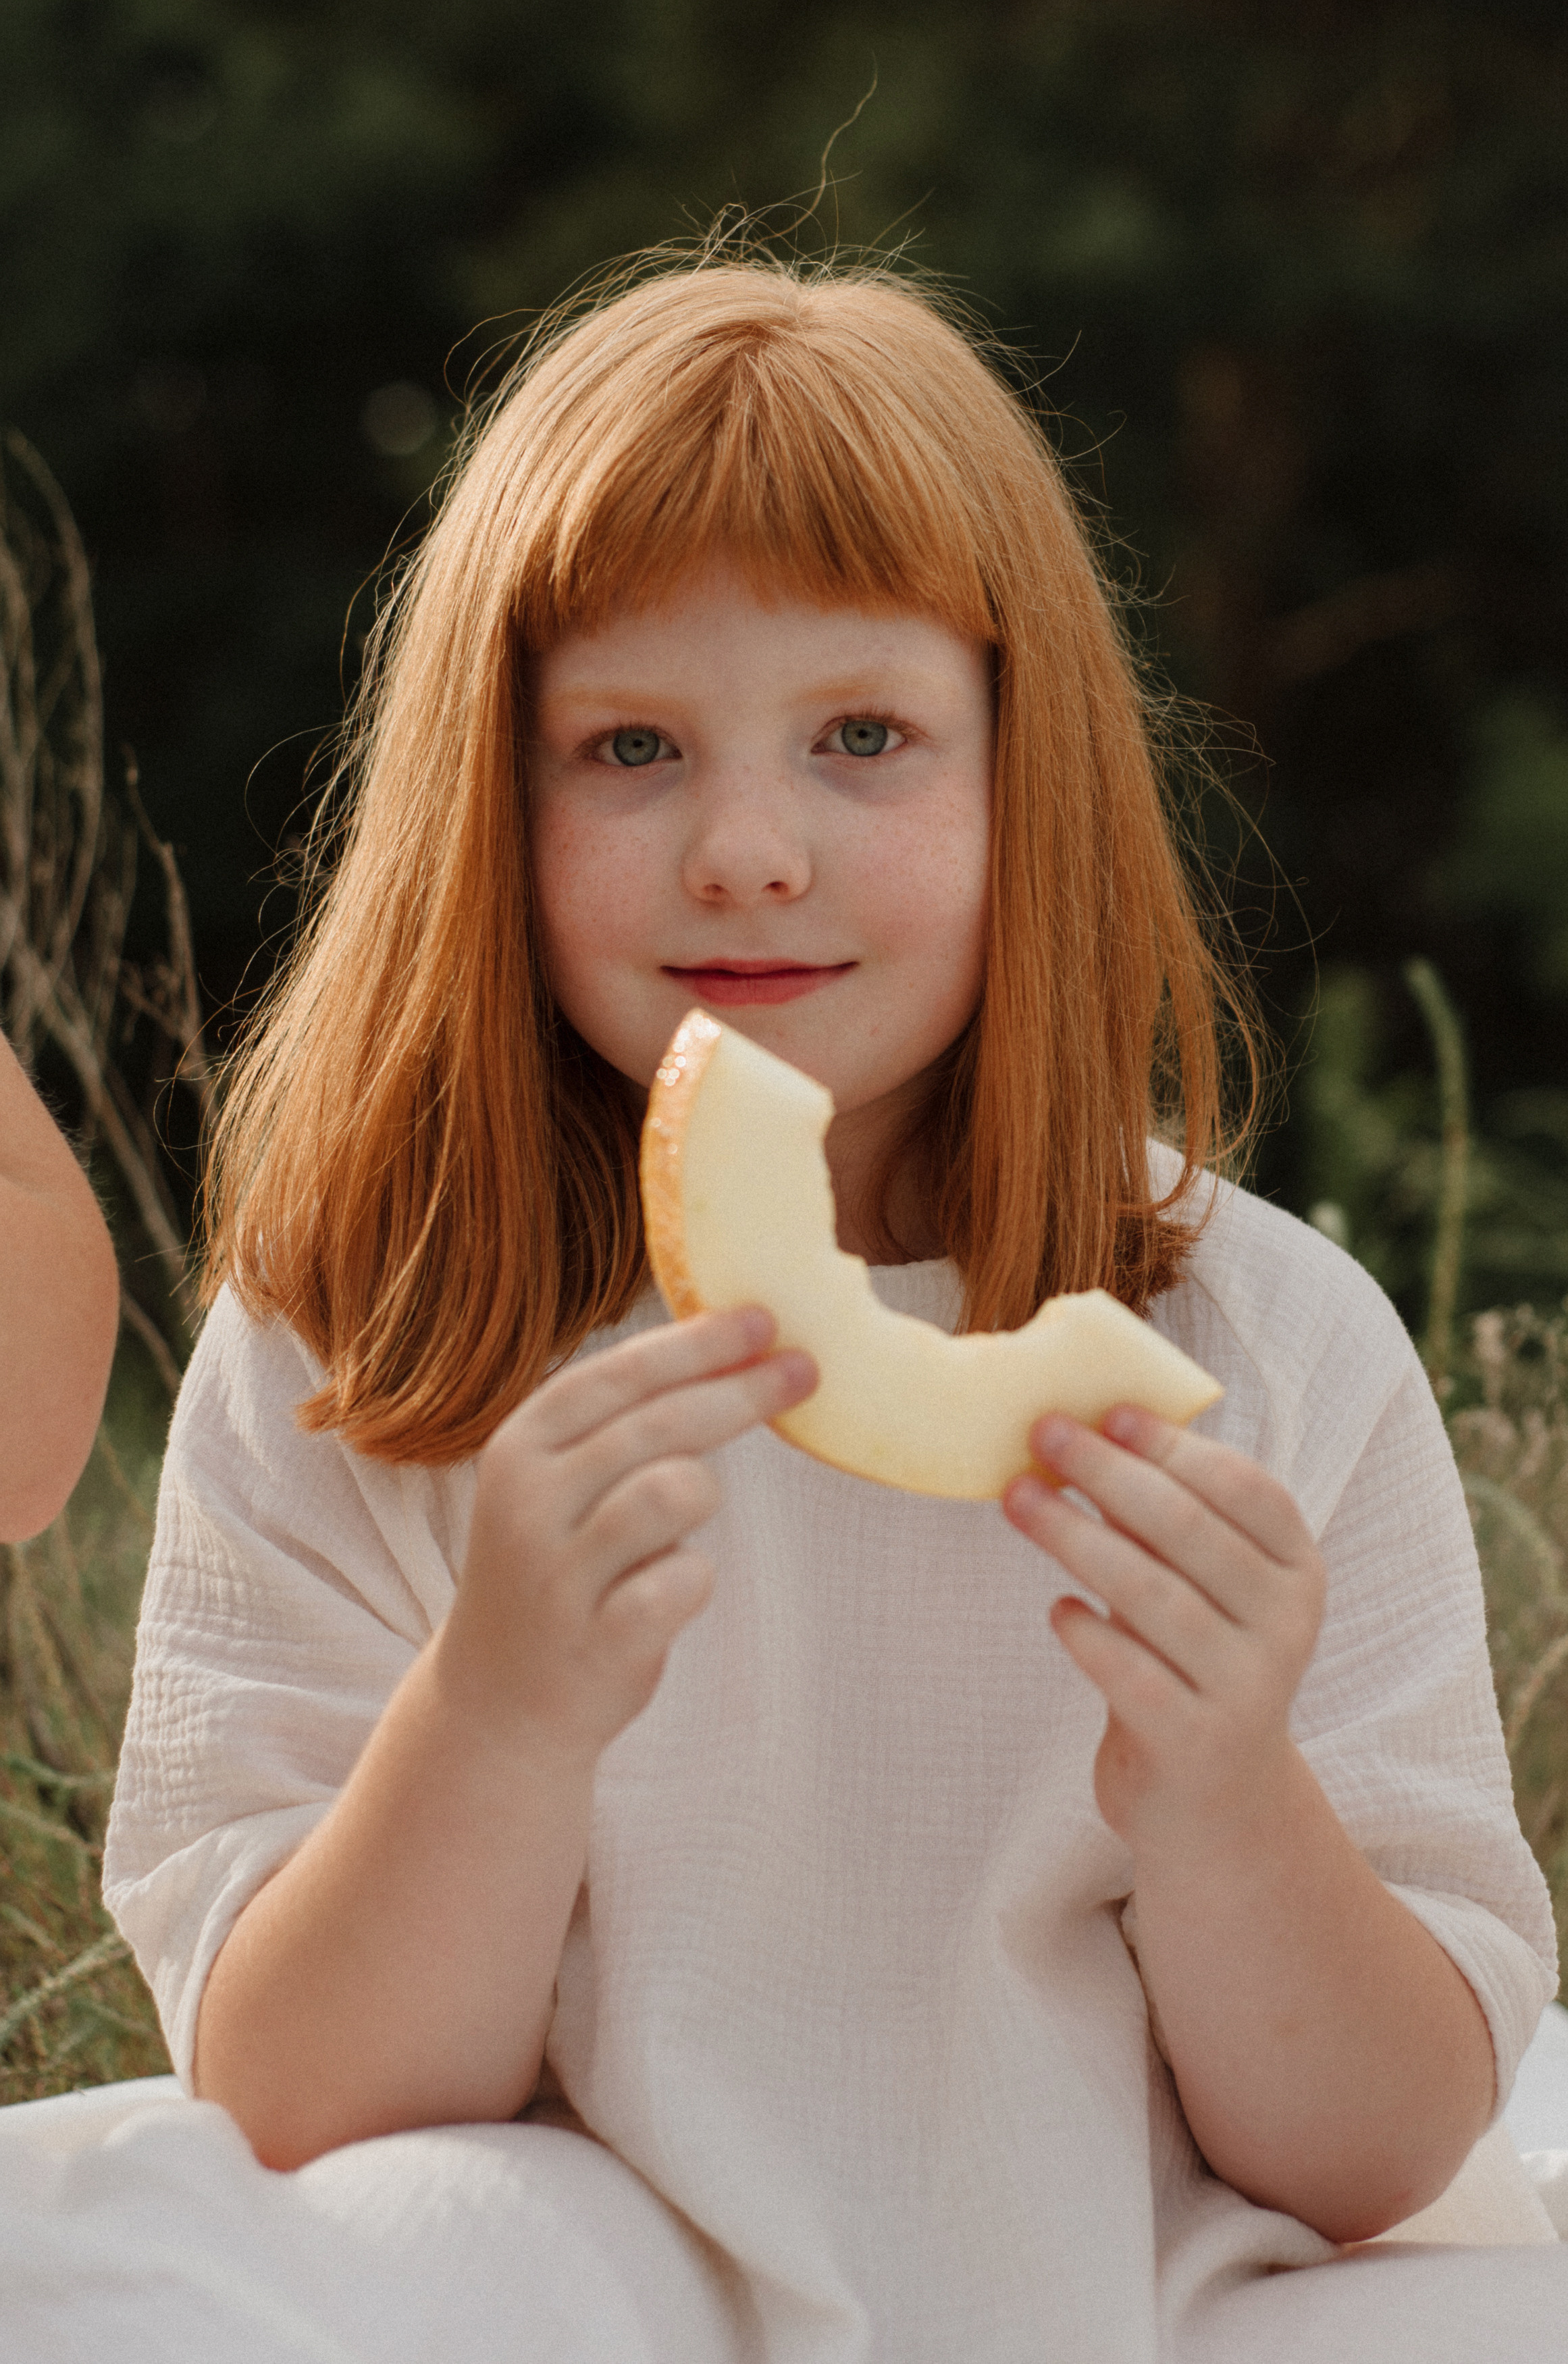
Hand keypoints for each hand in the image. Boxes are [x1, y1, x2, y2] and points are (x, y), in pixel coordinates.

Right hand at [442, 1308, 815, 1761]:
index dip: (695, 1343)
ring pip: (678, 1490)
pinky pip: (687, 1580)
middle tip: (805, 1370)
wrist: (497, 1704)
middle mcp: (528, 1502)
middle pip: (661, 1422)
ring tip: (669, 1532)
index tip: (762, 1318)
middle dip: (742, 1388)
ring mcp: (558, 1574)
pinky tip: (658, 1597)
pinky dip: (690, 1581)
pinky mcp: (597, 1639)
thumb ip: (622, 1427)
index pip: (617, 1373)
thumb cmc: (558, 1571)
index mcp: (518, 1448)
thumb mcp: (559, 1486)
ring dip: (698, 1498)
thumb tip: (731, 1348)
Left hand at [1002, 1407, 1324, 1860]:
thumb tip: (1088, 1432)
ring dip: (1075, 1537)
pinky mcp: (1196, 1741)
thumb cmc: (1193, 1661)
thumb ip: (1169, 1522)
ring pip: (1151, 1595)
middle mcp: (1285, 1625)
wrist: (1219, 1801)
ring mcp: (1247, 1687)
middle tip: (1043, 1433)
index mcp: (1297, 1569)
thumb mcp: (1204, 1587)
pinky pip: (1130, 1672)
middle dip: (1108, 1473)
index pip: (1246, 1489)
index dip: (1175, 1446)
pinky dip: (1086, 1634)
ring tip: (1018, 1499)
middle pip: (1188, 1530)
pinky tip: (1057, 1611)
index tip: (1107, 1411)